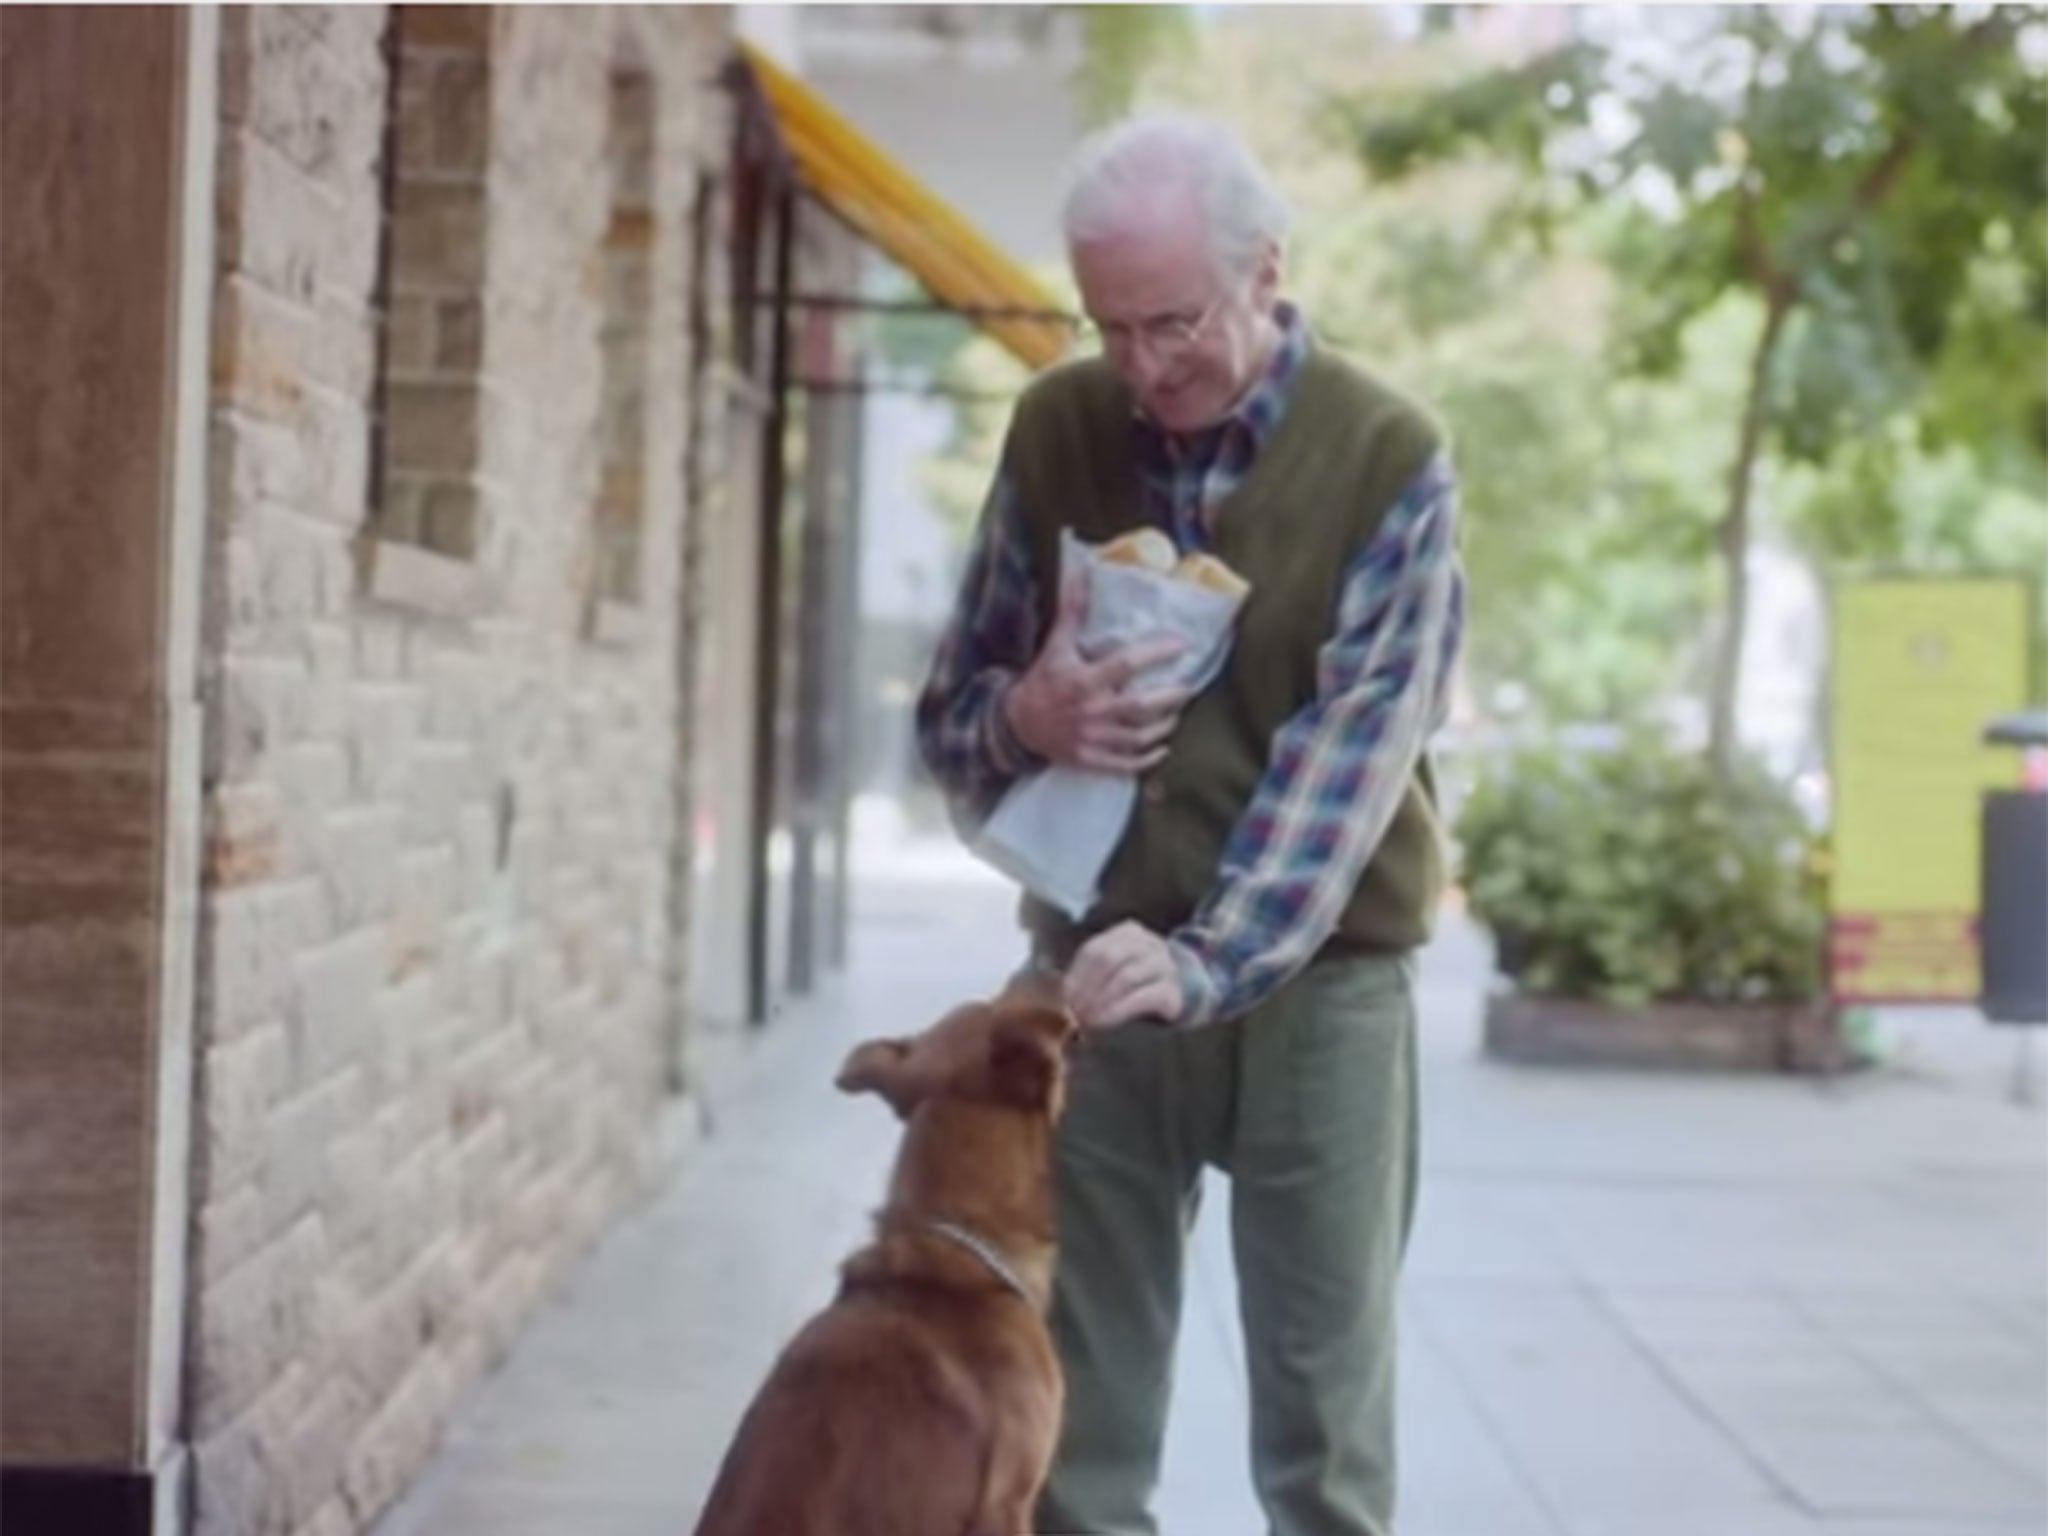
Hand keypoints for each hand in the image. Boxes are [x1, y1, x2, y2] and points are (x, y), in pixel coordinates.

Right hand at [1006, 567, 1189, 773]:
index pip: (1128, 664)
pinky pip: (1127, 763)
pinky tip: (1162, 747)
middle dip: (1171, 697)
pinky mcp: (1092, 760)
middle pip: (1143, 706)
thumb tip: (1081, 573)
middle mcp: (1092, 711)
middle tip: (1186, 686)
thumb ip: (1074, 612)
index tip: (1180, 644)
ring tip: (1176, 712)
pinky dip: (1149, 758)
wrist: (1016, 725)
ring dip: (1164, 725)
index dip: (1158, 653)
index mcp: (1084, 680)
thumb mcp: (1056, 646)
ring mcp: (1093, 738)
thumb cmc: (1043, 682)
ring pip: (1140, 736)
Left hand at [1064, 922, 1184, 1029]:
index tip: (1061, 996)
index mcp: (1129, 933)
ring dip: (1100, 1000)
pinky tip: (1103, 1022)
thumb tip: (1057, 994)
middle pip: (1109, 959)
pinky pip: (1142, 998)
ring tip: (1084, 1018)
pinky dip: (1117, 1010)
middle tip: (1071, 1009)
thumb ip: (1090, 975)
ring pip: (1126, 977)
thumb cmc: (1137, 981)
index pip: (1094, 949)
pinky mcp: (1173, 990)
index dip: (1075, 973)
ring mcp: (1164, 965)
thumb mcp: (1114, 969)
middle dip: (1086, 986)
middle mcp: (1149, 944)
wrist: (1182, 990)